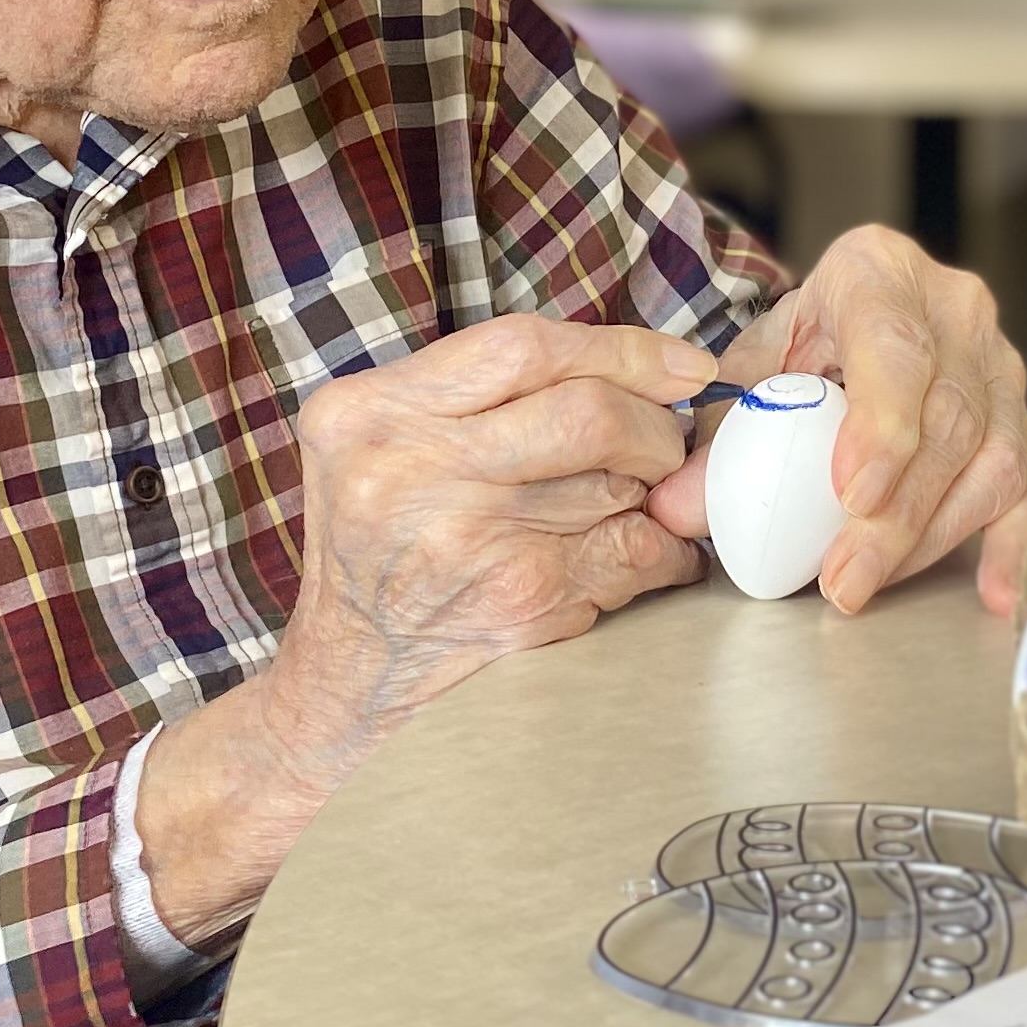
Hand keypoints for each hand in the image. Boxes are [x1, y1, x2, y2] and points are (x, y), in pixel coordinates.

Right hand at [133, 314, 710, 939]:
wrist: (348, 678)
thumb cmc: (375, 545)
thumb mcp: (373, 442)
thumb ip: (474, 394)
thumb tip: (637, 368)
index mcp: (369, 414)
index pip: (523, 348)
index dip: (622, 349)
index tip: (678, 365)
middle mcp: (411, 471)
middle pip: (586, 413)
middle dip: (653, 424)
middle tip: (666, 441)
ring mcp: (468, 542)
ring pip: (619, 482)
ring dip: (655, 489)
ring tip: (641, 497)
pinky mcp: (520, 603)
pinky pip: (634, 552)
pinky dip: (665, 549)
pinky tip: (650, 550)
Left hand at [648, 226, 1026, 618]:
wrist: (850, 321)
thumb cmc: (802, 342)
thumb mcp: (750, 367)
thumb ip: (718, 434)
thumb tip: (678, 509)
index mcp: (880, 273)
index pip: (896, 349)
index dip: (882, 426)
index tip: (851, 493)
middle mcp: (956, 311)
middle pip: (948, 419)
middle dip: (896, 513)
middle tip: (843, 576)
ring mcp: (999, 365)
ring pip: (992, 459)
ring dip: (932, 536)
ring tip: (869, 584)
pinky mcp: (1020, 419)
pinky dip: (1010, 545)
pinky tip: (992, 593)